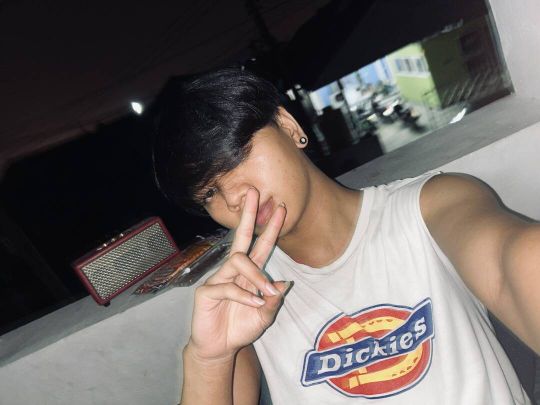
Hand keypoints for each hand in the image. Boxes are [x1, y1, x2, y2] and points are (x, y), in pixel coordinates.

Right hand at [188, 188, 289, 360]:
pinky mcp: (207, 292)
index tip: (281, 209)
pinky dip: (244, 295)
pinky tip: (254, 304)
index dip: (270, 228)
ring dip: (255, 275)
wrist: (218, 348)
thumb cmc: (240, 328)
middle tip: (254, 193)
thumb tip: (284, 284)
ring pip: (238, 261)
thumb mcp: (263, 317)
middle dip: (248, 215)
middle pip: (240, 237)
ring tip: (264, 292)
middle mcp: (233, 271)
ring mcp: (219, 278)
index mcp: (248, 274)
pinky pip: (227, 287)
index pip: (260, 246)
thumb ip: (272, 301)